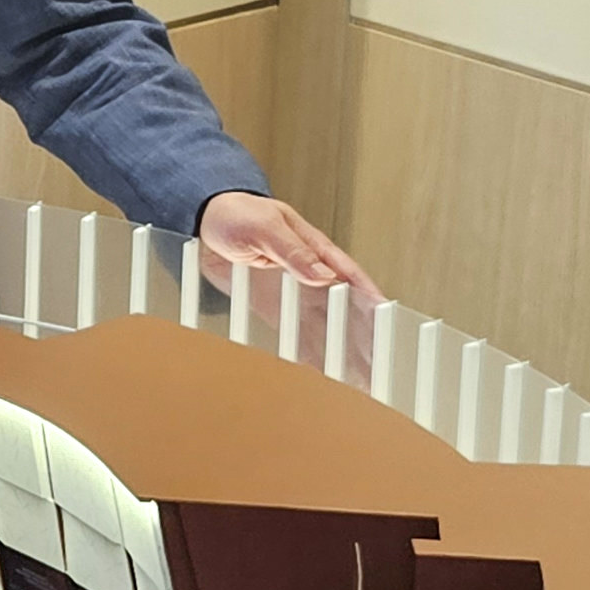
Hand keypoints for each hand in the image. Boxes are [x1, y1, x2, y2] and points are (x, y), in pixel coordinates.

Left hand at [195, 192, 382, 380]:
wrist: (203, 222)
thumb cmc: (237, 214)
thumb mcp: (264, 227)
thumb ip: (292, 251)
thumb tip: (323, 274)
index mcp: (315, 249)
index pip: (351, 276)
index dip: (370, 297)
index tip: (386, 320)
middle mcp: (309, 273)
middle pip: (344, 307)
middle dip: (363, 332)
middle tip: (378, 361)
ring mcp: (293, 292)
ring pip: (323, 324)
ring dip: (338, 347)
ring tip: (358, 375)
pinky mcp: (273, 306)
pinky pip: (293, 330)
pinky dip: (305, 350)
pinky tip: (317, 370)